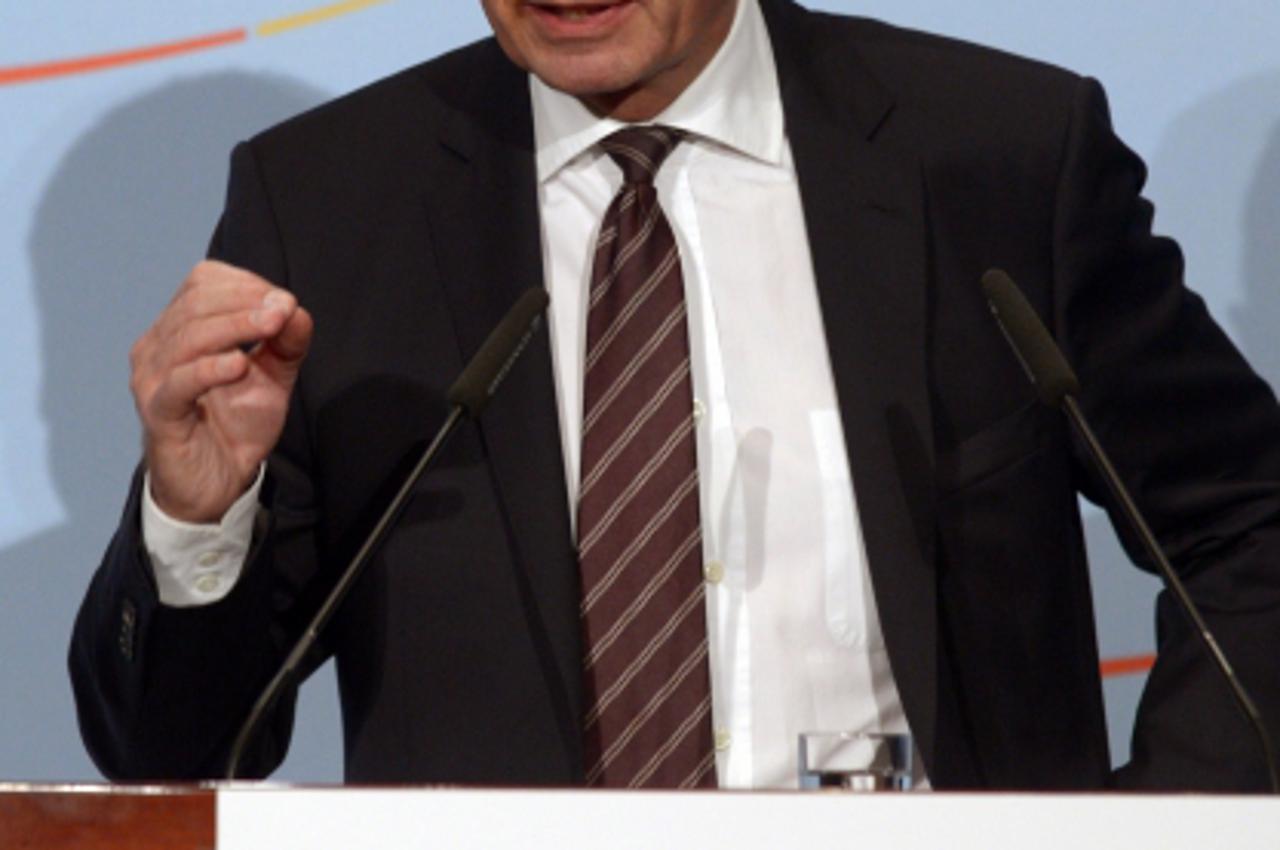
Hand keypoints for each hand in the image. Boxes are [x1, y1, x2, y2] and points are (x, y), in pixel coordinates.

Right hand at [130, 260, 312, 521]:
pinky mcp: (158, 411)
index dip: (246, 284)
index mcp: (180, 327)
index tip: (285, 303)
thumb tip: (295, 309)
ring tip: (272, 327)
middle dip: (246, 302)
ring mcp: (152, 377)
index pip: (203, 282)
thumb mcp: (273, 377)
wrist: (216, 483)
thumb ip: (287, 343)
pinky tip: (239, 365)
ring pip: (189, 336)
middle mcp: (159, 345)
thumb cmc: (235, 424)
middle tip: (285, 310)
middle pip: (196, 303)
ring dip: (236, 326)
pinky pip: (178, 382)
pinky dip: (209, 369)